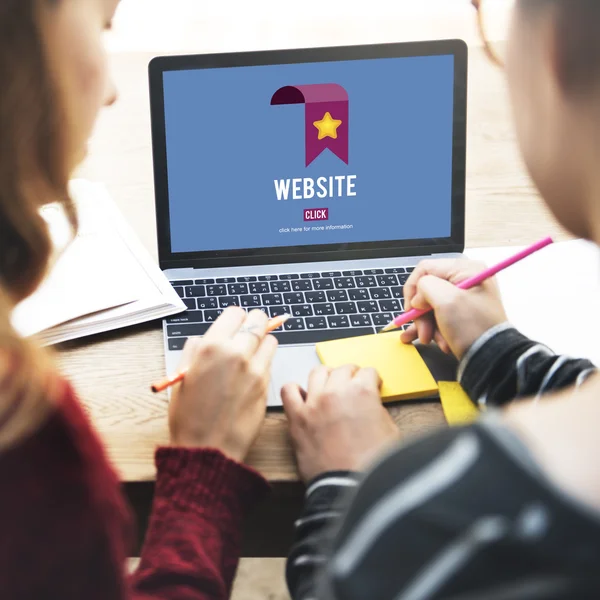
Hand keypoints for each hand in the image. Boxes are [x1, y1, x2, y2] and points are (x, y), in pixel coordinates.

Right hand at [169, 307, 277, 461]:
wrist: (208, 449)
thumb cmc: (189, 416)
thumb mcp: (181, 377)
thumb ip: (194, 351)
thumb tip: (205, 339)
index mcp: (211, 347)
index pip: (235, 313)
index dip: (234, 319)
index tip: (233, 325)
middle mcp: (236, 353)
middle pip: (258, 320)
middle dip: (253, 324)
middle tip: (247, 333)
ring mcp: (255, 369)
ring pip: (270, 339)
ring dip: (262, 342)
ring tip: (250, 354)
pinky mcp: (266, 384)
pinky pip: (271, 362)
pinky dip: (265, 361)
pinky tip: (251, 373)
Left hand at [281, 365, 398, 482]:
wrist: (350, 488)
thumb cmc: (372, 465)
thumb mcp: (390, 431)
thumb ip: (378, 409)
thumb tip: (370, 405)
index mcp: (362, 392)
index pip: (367, 372)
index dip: (371, 380)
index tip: (370, 386)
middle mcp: (336, 391)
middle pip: (343, 369)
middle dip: (351, 376)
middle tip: (353, 386)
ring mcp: (314, 403)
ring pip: (317, 372)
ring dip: (326, 377)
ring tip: (329, 387)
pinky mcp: (297, 418)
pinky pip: (288, 391)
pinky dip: (294, 390)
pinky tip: (303, 397)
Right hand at [400, 259, 507, 358]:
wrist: (493, 359)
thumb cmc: (472, 327)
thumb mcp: (446, 301)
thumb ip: (425, 287)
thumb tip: (418, 298)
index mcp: (465, 270)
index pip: (425, 269)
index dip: (413, 289)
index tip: (411, 310)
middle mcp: (465, 280)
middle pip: (427, 290)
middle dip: (421, 313)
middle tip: (423, 332)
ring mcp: (464, 298)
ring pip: (431, 306)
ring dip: (427, 325)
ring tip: (430, 340)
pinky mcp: (462, 314)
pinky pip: (439, 316)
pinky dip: (433, 329)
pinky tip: (432, 341)